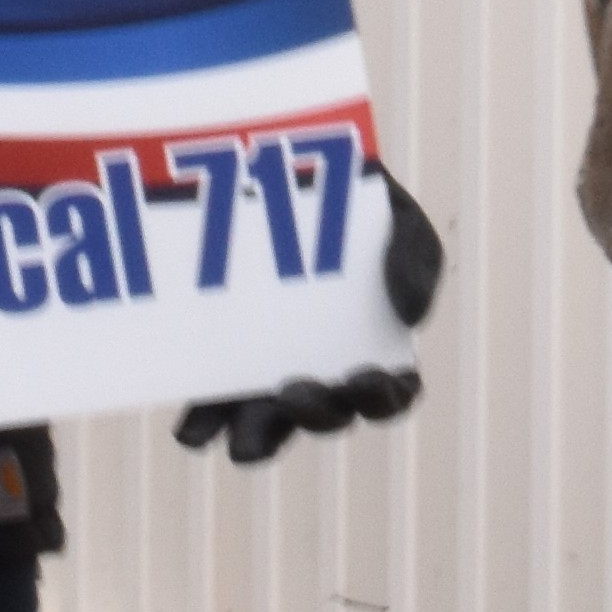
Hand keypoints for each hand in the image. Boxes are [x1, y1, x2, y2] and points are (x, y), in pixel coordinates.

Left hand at [178, 169, 448, 464]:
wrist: (286, 171)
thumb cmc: (356, 208)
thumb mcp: (399, 222)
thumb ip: (417, 259)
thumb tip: (409, 317)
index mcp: (371, 353)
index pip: (387, 398)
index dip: (381, 399)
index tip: (366, 375)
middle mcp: (322, 376)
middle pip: (326, 418)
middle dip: (315, 416)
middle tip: (293, 390)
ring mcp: (268, 375)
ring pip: (266, 432)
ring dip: (257, 440)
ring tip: (244, 435)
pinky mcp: (219, 366)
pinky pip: (210, 413)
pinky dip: (203, 428)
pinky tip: (194, 432)